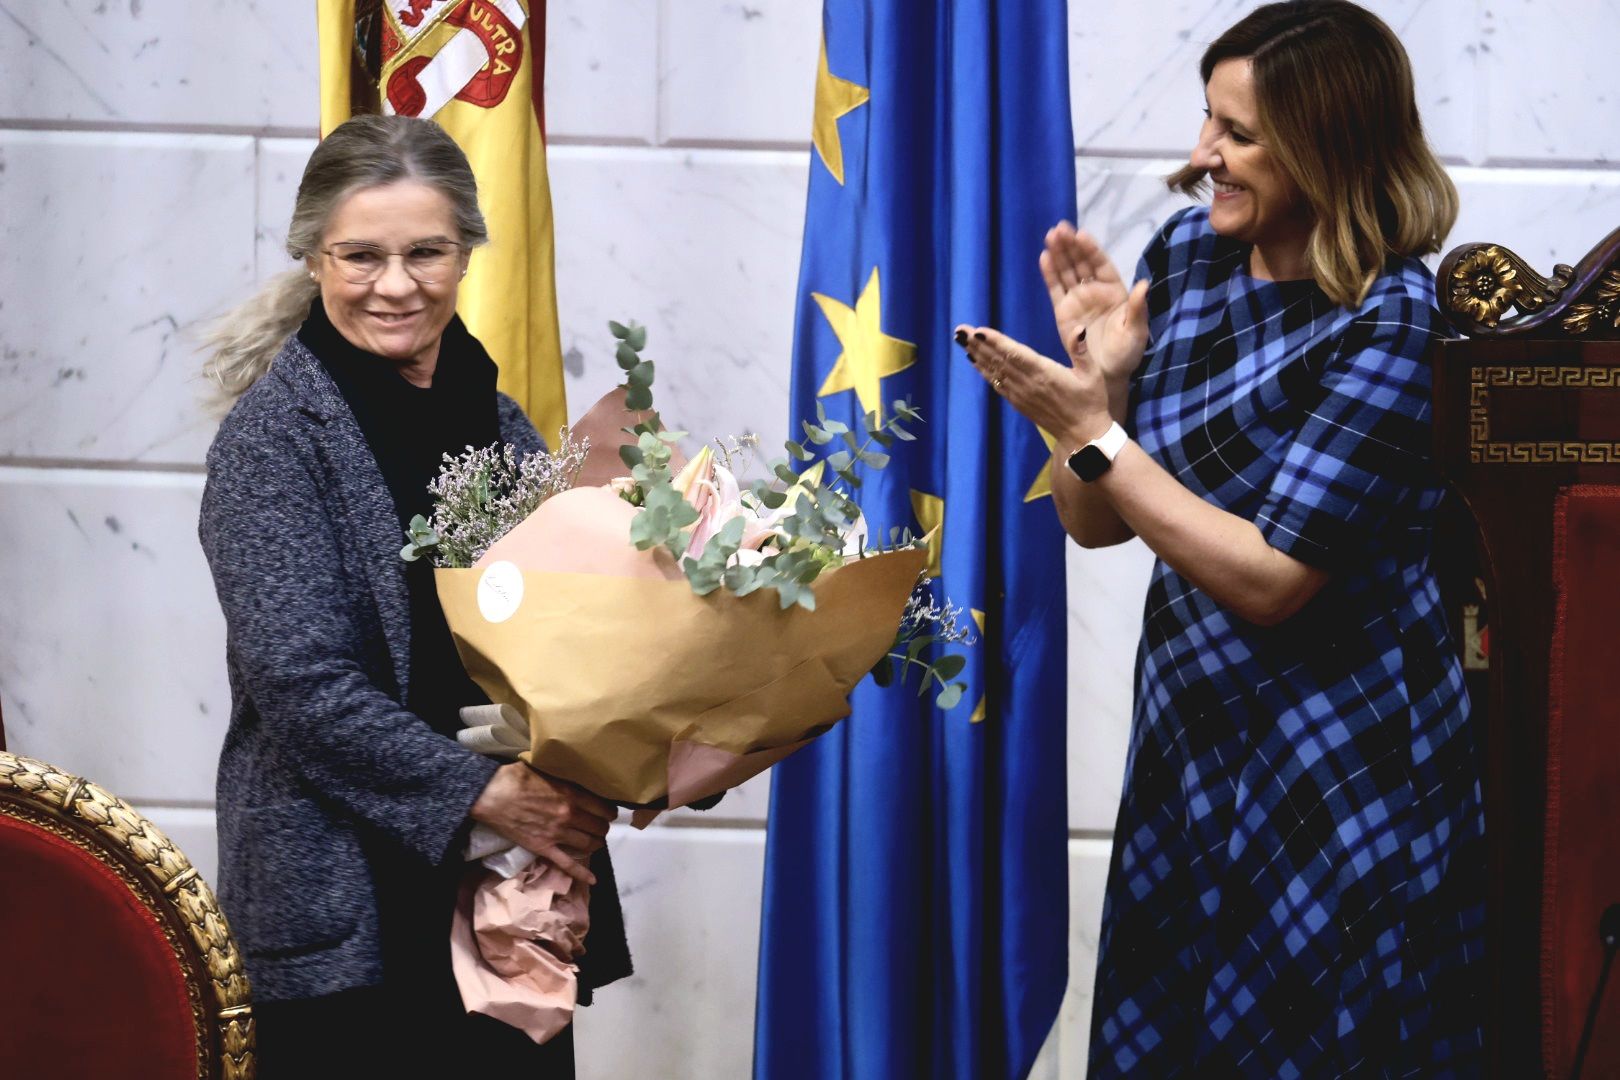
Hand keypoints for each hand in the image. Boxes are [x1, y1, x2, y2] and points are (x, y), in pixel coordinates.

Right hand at [470, 763, 616, 884]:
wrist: (491, 795)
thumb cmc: (515, 777)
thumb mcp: (546, 770)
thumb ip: (563, 777)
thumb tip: (574, 774)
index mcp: (571, 794)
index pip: (603, 808)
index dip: (609, 811)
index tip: (608, 812)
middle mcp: (569, 815)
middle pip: (599, 827)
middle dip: (602, 828)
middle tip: (599, 826)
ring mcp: (557, 834)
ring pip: (589, 844)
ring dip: (595, 844)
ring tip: (595, 842)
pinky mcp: (544, 848)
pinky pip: (567, 864)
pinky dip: (582, 873)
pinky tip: (593, 880)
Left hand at [955, 325, 1111, 449]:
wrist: (1083, 436)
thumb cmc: (1091, 401)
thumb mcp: (1092, 374)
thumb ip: (1082, 350)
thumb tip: (1079, 328)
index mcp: (1045, 374)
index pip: (1015, 354)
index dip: (996, 342)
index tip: (978, 331)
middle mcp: (1028, 385)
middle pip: (999, 360)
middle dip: (978, 344)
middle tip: (960, 330)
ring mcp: (1021, 395)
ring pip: (995, 372)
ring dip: (977, 355)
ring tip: (961, 340)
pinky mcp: (1019, 403)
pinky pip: (997, 384)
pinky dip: (985, 372)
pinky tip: (975, 361)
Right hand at [1040, 221, 1149, 383]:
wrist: (1105, 377)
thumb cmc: (1125, 355)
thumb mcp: (1136, 333)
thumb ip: (1138, 309)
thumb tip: (1144, 284)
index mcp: (1115, 292)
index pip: (1101, 265)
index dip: (1091, 250)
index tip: (1081, 235)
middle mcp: (1095, 291)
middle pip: (1081, 263)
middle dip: (1071, 246)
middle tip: (1059, 229)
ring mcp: (1078, 300)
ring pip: (1067, 272)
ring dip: (1059, 253)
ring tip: (1050, 235)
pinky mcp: (1063, 312)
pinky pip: (1055, 289)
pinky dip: (1049, 273)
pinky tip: (1044, 257)